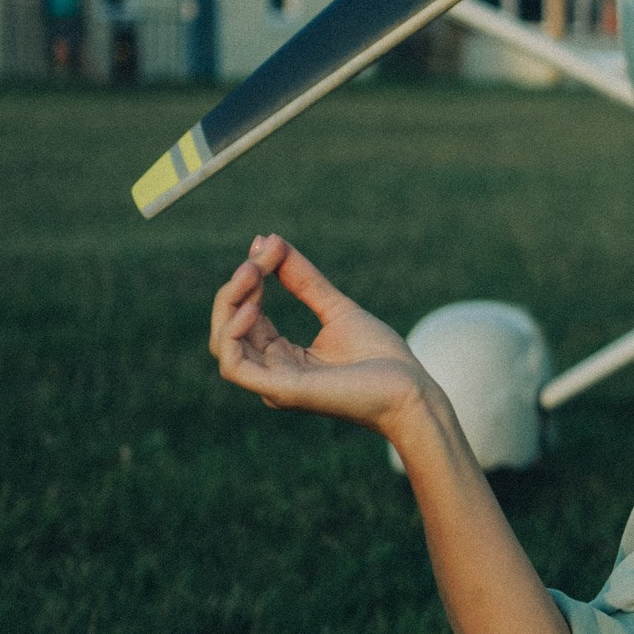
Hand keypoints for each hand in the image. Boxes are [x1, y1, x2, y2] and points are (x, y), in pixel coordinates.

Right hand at [210, 235, 434, 437]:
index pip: (247, 317)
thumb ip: (304, 281)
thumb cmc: (380, 357)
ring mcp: (275, 385)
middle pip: (229, 329)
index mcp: (284, 357)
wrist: (410, 389)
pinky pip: (234, 367)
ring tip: (251, 273)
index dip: (250, 281)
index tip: (265, 245)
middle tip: (257, 256)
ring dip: (230, 305)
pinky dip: (233, 334)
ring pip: (224, 346)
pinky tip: (251, 307)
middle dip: (237, 288)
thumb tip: (271, 242)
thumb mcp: (336, 308)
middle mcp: (272, 373)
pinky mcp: (282, 391)